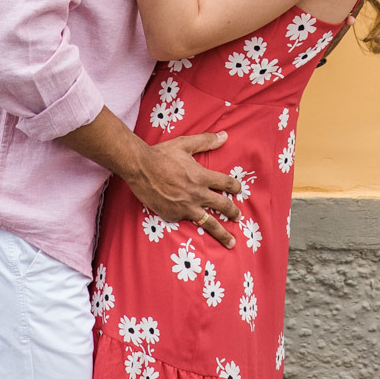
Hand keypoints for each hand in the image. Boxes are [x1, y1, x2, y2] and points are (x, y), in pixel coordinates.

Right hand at [125, 130, 241, 248]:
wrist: (140, 168)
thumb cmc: (162, 154)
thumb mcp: (185, 144)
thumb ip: (206, 141)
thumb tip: (225, 135)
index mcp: (201, 176)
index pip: (226, 183)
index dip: (235, 187)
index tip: (239, 190)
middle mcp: (197, 194)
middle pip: (223, 206)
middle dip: (233, 212)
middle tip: (238, 217)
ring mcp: (185, 207)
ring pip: (209, 223)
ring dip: (222, 233)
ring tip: (231, 242)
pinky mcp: (173, 215)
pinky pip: (187, 222)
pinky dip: (193, 224)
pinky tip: (197, 230)